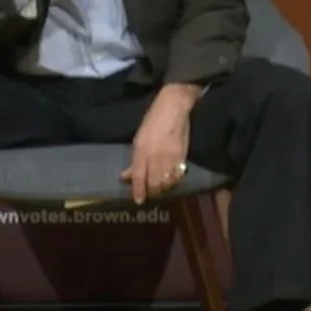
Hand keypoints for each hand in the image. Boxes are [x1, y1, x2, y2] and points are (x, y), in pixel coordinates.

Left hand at [120, 87, 196, 203]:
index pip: (139, 176)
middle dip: (151, 192)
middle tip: (149, 195)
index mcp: (142, 151)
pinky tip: (170, 182)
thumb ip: (135, 160)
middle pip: (154, 183)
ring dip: (162, 189)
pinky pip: (177, 176)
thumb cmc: (152, 121)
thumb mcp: (138, 140)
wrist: (173, 110)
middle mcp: (156, 157)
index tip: (138, 201)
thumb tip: (127, 175)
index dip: (138, 190)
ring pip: (166, 183)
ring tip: (158, 190)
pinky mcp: (183, 158)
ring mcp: (170, 158)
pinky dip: (173, 182)